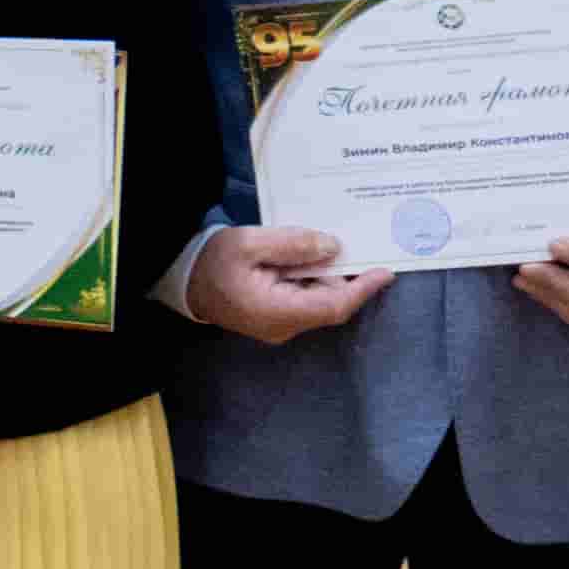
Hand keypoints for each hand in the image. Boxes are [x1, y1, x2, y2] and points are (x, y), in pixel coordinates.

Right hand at [182, 223, 394, 345]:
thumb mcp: (248, 242)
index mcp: (277, 311)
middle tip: (365, 246)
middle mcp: (284, 326)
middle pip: (330, 303)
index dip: (363, 289)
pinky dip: (317, 280)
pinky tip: (317, 257)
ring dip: (332, 277)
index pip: (334, 306)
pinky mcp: (275, 317)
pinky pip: (306, 300)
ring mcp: (280, 325)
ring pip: (320, 302)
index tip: (386, 271)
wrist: (182, 282)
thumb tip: (332, 247)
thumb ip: (292, 244)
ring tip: (343, 247)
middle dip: (349, 277)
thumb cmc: (212, 261)